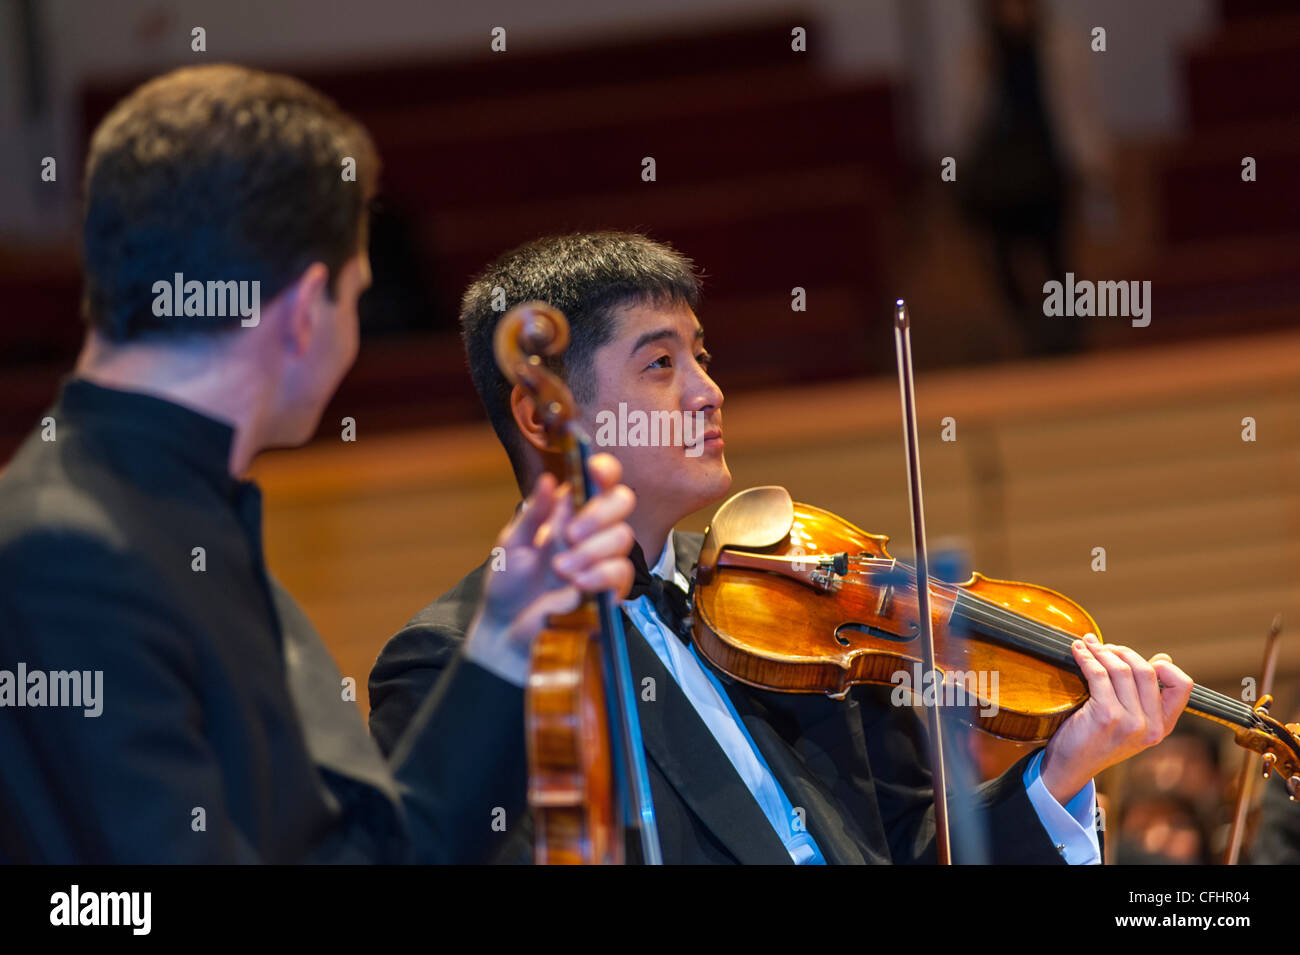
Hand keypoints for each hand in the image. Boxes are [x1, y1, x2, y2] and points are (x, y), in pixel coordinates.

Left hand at [462, 453, 635, 685]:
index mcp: (568, 512)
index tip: (594, 472)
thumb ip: (533, 513)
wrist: (507, 630)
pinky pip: (622, 572)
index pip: (599, 481)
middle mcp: (591, 531)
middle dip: (599, 514)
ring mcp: (603, 559)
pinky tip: (577, 583)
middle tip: (570, 535)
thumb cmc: (508, 584)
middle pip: (621, 501)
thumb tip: (548, 480)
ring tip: (561, 569)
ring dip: (591, 551)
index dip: (605, 471)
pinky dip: (600, 574)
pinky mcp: (610, 590)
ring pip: (623, 537)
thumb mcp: (512, 544)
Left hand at [1039, 633, 1192, 804]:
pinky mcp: (1106, 717)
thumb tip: (1163, 659)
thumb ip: (1145, 696)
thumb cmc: (1096, 739)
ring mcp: (1130, 723)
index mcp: (1162, 726)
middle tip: (1104, 647)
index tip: (1139, 658)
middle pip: (1146, 670)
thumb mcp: (1130, 722)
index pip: (1182, 686)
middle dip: (1122, 652)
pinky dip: (1086, 657)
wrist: (1070, 767)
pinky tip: (1078, 651)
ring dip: (1101, 651)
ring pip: (1121, 670)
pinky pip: (1098, 675)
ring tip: (1088, 645)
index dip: (1164, 665)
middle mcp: (1151, 726)